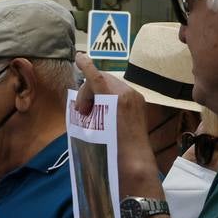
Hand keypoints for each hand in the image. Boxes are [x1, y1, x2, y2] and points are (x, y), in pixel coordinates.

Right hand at [74, 53, 152, 182]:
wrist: (133, 161)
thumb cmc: (110, 148)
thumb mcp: (91, 125)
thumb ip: (87, 108)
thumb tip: (81, 103)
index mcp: (115, 99)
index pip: (97, 77)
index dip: (86, 66)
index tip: (78, 56)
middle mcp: (127, 94)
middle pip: (102, 80)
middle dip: (88, 90)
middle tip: (82, 111)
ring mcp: (135, 98)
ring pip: (111, 85)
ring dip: (98, 94)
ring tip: (92, 114)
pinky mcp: (139, 103)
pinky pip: (119, 93)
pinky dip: (108, 98)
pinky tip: (103, 111)